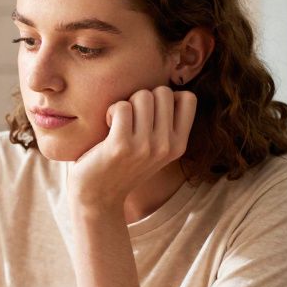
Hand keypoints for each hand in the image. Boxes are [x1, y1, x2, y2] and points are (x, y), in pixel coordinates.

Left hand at [69, 86, 196, 209]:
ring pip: (142, 96)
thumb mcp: (155, 148)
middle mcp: (166, 146)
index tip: (151, 113)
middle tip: (131, 119)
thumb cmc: (123, 165)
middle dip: (143, 98)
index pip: (189, 98)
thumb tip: (169, 89)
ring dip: (126, 104)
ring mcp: (145, 146)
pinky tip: (108, 126)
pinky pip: (122, 106)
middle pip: (163, 92)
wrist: (98, 197)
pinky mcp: (121, 145)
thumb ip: (166, 123)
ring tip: (118, 124)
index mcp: (179, 145)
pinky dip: (112, 110)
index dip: (167, 97)